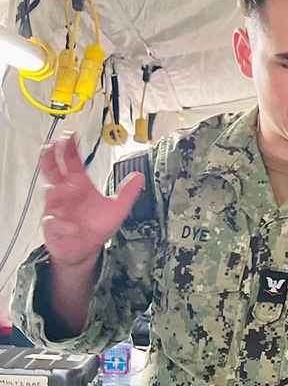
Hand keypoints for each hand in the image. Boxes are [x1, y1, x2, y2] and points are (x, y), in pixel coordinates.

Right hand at [39, 135, 144, 268]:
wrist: (84, 248)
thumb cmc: (96, 226)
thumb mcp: (117, 208)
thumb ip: (127, 193)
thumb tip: (139, 177)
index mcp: (79, 185)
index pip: (72, 162)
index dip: (70, 149)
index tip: (71, 137)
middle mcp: (65, 192)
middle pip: (52, 170)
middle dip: (50, 158)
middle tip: (51, 147)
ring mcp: (56, 207)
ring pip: (49, 192)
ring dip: (54, 189)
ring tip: (61, 187)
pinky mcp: (53, 225)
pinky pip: (52, 221)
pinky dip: (58, 222)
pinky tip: (69, 225)